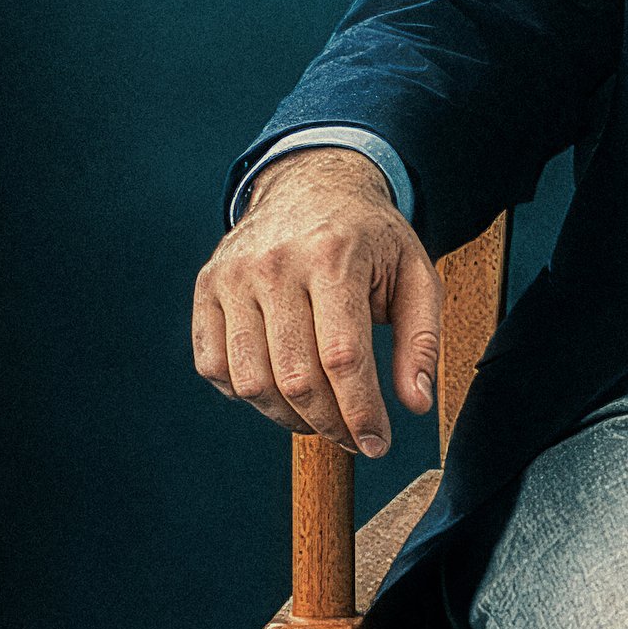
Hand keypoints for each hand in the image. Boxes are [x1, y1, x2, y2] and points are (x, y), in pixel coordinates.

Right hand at [193, 147, 443, 455]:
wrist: (310, 184)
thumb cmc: (369, 238)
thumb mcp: (415, 275)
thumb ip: (421, 340)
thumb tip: (415, 404)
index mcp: (333, 256)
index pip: (342, 358)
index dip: (360, 413)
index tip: (377, 444)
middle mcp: (275, 265)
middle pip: (296, 378)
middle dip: (330, 425)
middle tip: (354, 437)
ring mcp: (232, 276)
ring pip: (251, 381)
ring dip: (289, 418)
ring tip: (320, 418)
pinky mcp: (206, 287)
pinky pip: (214, 366)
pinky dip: (246, 393)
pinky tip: (279, 389)